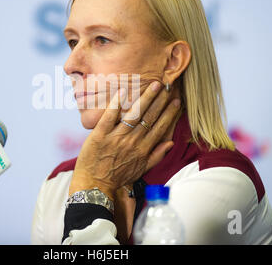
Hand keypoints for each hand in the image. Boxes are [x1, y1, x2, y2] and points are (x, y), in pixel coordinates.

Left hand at [69, 81, 180, 200]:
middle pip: (149, 117)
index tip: (176, 101)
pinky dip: (116, 104)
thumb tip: (170, 143)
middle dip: (160, 101)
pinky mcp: (100, 134)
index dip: (169, 113)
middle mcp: (132, 142)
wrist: (95, 185)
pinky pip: (109, 116)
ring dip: (145, 98)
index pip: (160, 127)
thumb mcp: (141, 170)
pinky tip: (123, 91)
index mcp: (143, 150)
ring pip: (133, 114)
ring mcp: (116, 137)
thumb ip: (156, 156)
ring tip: (154, 85)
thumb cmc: (117, 178)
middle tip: (168, 87)